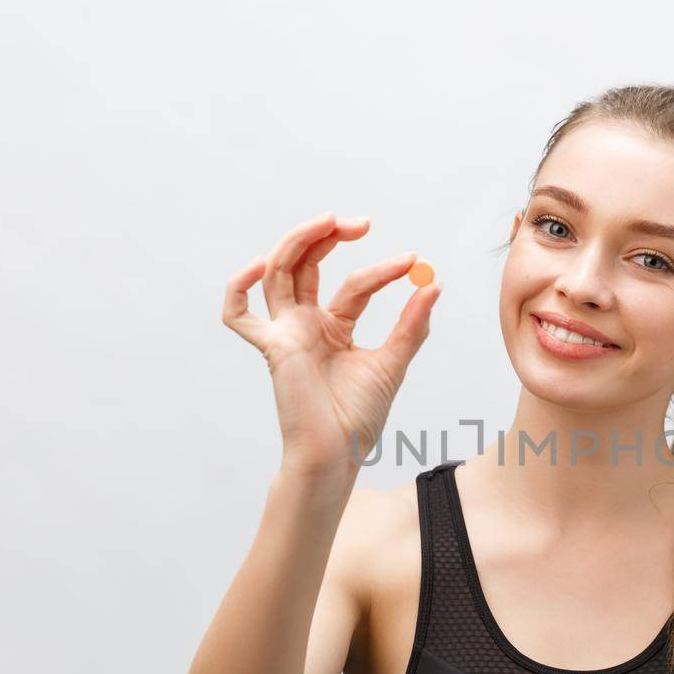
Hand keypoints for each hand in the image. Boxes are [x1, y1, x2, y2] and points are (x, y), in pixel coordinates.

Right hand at [221, 212, 439, 473]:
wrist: (338, 452)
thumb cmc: (360, 417)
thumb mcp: (393, 362)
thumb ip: (411, 325)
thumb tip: (434, 285)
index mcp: (334, 326)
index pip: (354, 284)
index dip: (382, 269)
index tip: (412, 261)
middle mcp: (306, 324)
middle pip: (307, 264)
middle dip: (329, 236)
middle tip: (361, 223)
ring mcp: (286, 333)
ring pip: (279, 273)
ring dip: (298, 241)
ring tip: (327, 221)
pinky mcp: (272, 348)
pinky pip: (239, 316)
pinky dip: (239, 289)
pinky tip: (259, 266)